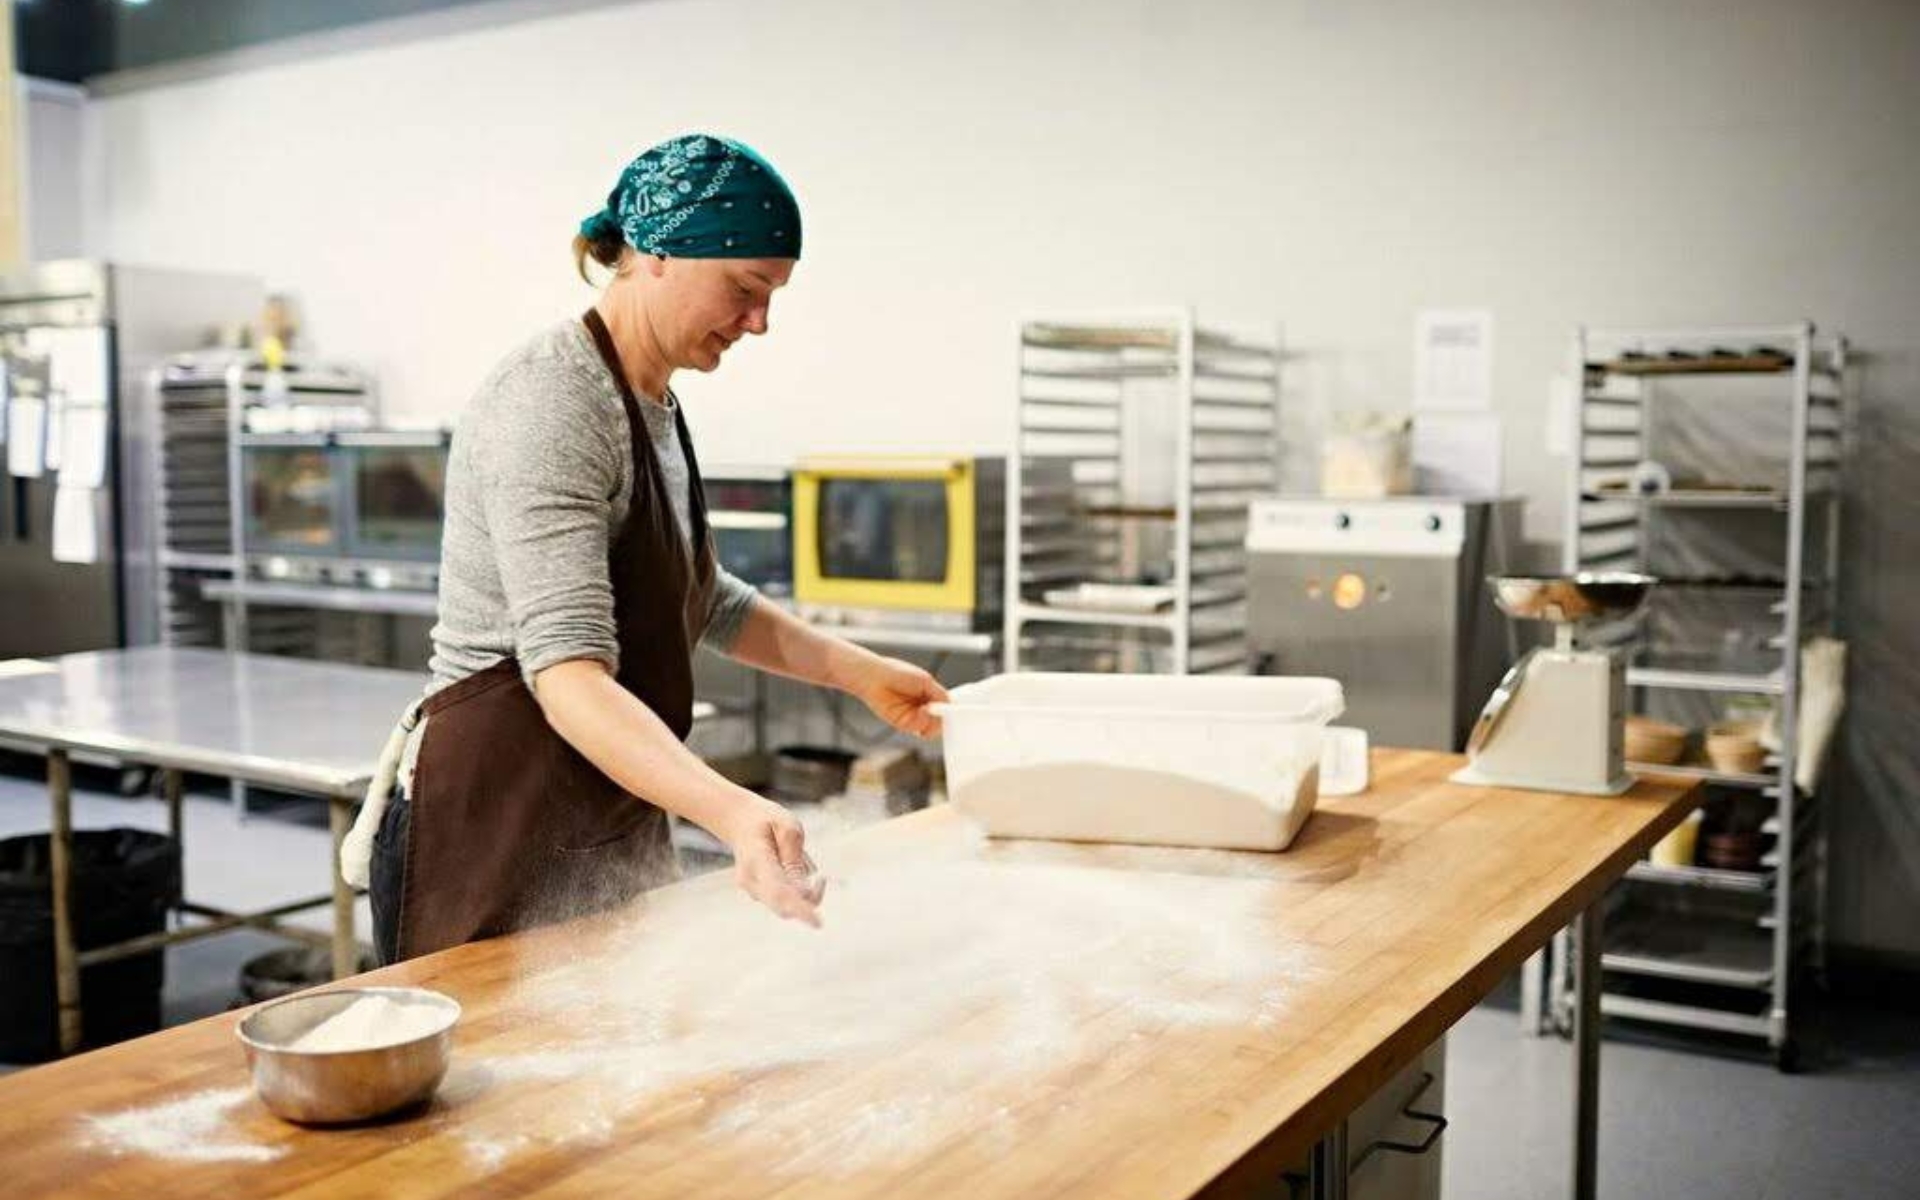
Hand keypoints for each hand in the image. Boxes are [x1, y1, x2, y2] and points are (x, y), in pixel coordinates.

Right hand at [724, 796, 825, 927]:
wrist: (741, 822)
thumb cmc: (767, 821)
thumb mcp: (786, 825)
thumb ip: (794, 855)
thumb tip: (803, 889)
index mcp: (755, 860)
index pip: (778, 892)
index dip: (799, 908)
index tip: (818, 922)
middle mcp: (750, 881)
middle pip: (784, 906)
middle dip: (809, 898)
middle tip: (821, 877)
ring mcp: (752, 890)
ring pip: (788, 904)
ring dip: (804, 887)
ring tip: (798, 857)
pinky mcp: (761, 894)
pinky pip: (787, 899)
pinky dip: (798, 886)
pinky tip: (792, 864)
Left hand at [847, 654, 949, 737]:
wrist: (875, 677)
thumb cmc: (897, 673)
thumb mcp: (926, 680)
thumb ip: (940, 694)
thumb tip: (949, 706)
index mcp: (929, 696)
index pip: (944, 709)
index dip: (949, 712)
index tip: (954, 712)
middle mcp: (922, 707)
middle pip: (939, 721)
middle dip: (942, 718)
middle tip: (941, 711)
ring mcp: (913, 716)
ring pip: (930, 727)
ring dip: (932, 720)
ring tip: (927, 708)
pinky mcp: (903, 723)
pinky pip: (918, 728)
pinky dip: (922, 722)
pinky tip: (920, 711)